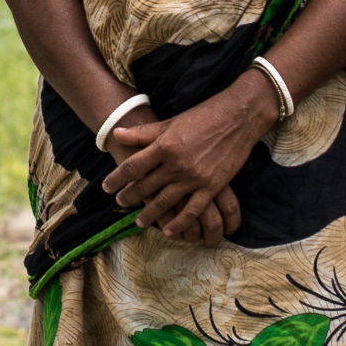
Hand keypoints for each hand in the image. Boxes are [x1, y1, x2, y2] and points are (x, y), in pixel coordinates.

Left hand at [102, 81, 275, 239]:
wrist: (238, 117)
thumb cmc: (204, 116)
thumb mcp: (171, 122)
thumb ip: (144, 132)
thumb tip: (116, 133)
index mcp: (164, 145)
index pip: (133, 166)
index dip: (117, 178)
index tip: (106, 187)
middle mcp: (176, 164)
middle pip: (146, 186)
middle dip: (130, 197)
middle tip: (120, 204)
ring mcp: (194, 177)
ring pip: (165, 201)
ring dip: (150, 213)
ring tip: (139, 221)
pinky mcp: (212, 186)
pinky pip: (192, 210)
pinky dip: (179, 222)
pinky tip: (168, 230)